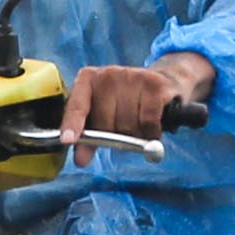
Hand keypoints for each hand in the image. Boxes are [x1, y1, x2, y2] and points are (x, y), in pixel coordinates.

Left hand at [60, 52, 215, 166]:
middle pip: (105, 122)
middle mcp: (108, 74)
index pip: (77, 105)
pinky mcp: (155, 84)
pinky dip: (152, 132)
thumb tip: (80, 160)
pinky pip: (148, 122)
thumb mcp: (106, 118)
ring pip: (128, 124)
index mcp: (88, 80)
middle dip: (116, 133)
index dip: (72, 124)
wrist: (166, 83)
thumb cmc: (130, 104)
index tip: (68, 141)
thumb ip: (90, 139)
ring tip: (141, 122)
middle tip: (126, 127)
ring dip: (136, 133)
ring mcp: (132, 76)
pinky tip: (153, 125)